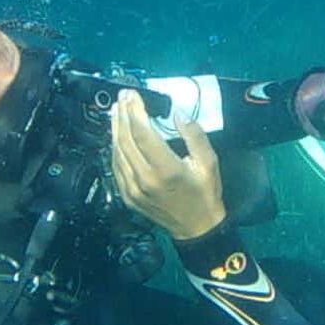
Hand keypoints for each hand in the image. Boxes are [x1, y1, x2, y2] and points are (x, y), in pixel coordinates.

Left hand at [111, 89, 225, 239]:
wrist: (196, 229)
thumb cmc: (204, 194)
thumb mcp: (209, 163)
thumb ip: (195, 135)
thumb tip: (178, 114)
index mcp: (166, 170)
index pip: (143, 134)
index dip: (136, 112)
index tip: (133, 95)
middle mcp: (145, 179)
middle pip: (126, 140)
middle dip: (123, 115)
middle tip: (123, 97)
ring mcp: (133, 189)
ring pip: (117, 152)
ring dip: (115, 129)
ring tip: (117, 110)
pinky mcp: (127, 196)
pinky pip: (116, 167)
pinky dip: (115, 148)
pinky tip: (117, 135)